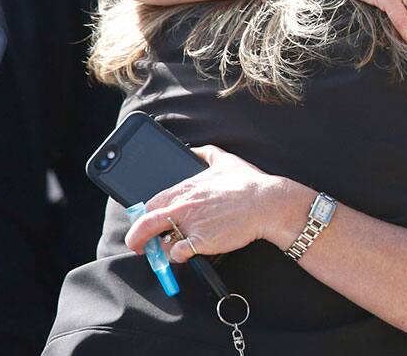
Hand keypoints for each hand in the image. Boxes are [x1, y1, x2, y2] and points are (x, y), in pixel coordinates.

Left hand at [125, 145, 310, 262]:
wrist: (267, 203)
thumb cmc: (249, 183)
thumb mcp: (225, 160)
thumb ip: (205, 154)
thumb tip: (194, 150)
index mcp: (185, 188)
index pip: (150, 204)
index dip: (144, 216)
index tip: (145, 223)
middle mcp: (183, 206)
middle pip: (145, 224)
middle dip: (139, 237)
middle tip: (140, 245)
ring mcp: (191, 225)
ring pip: (161, 243)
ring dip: (163, 248)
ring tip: (171, 249)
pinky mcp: (202, 241)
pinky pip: (179, 254)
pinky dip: (179, 256)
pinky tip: (186, 253)